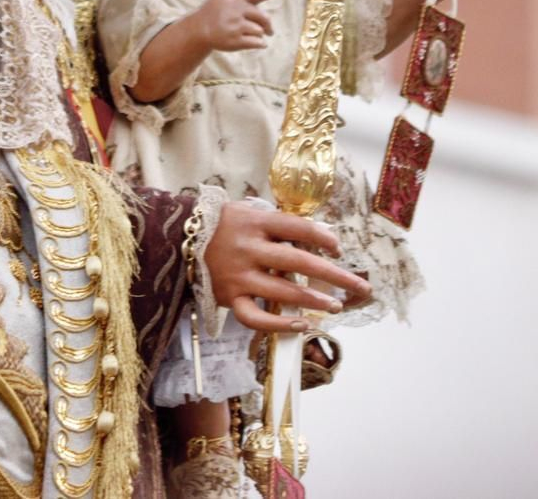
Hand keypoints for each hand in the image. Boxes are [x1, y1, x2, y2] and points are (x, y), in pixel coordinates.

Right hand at [189, 0, 290, 52]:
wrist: (198, 31)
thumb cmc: (211, 12)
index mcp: (238, 1)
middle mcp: (238, 12)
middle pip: (264, 18)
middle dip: (268, 26)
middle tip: (269, 31)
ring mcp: (236, 27)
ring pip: (259, 31)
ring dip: (259, 35)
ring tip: (248, 35)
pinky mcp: (235, 41)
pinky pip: (257, 43)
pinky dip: (259, 44)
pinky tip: (256, 44)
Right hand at [202, 202, 372, 331]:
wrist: (177, 239)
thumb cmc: (224, 225)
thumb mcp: (250, 212)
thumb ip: (281, 225)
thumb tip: (322, 238)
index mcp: (256, 222)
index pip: (299, 228)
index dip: (324, 239)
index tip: (339, 249)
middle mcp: (248, 249)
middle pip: (299, 262)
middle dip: (335, 275)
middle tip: (360, 287)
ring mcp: (238, 275)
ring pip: (282, 292)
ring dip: (314, 300)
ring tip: (336, 306)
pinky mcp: (229, 298)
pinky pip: (256, 318)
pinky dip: (279, 324)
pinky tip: (301, 325)